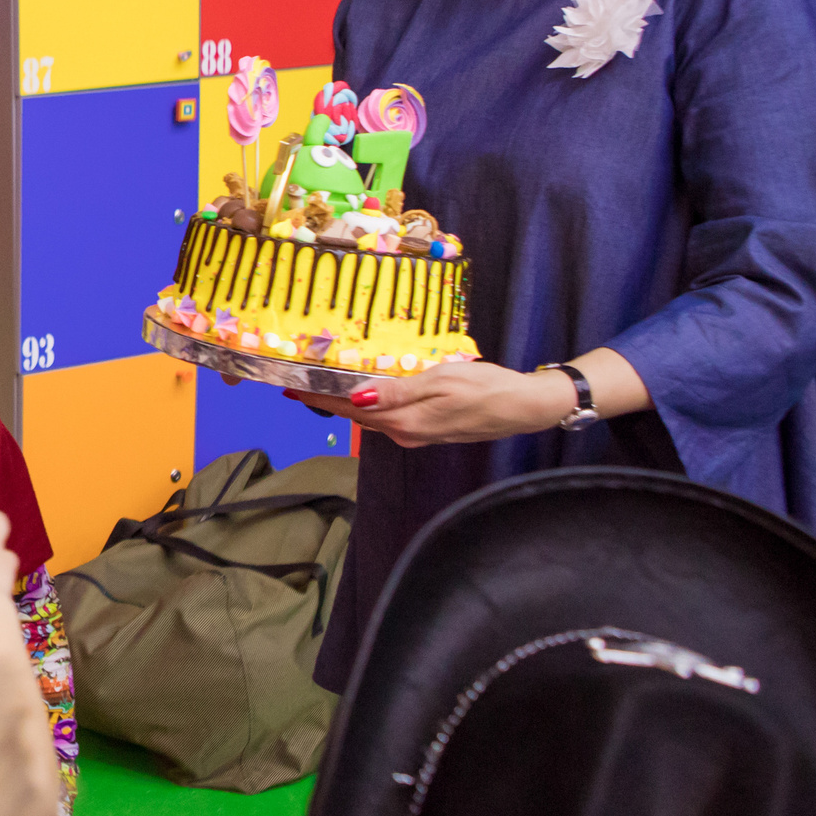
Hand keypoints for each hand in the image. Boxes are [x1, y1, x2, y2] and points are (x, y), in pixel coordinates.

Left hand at [284, 360, 573, 447]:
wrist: (525, 407)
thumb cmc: (487, 388)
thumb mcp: (440, 382)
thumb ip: (397, 391)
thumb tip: (356, 397)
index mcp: (404, 421)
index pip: (350, 408)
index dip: (319, 397)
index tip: (290, 387)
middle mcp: (405, 432)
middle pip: (356, 415)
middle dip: (327, 400)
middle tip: (298, 383)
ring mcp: (417, 433)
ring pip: (372, 417)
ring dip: (348, 402)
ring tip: (323, 385)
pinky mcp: (429, 429)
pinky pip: (390, 417)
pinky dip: (372, 404)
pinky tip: (366, 391)